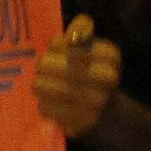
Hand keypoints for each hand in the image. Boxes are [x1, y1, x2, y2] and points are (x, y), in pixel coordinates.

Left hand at [34, 16, 122, 139]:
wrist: (107, 111)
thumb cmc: (92, 69)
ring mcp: (96, 102)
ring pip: (42, 87)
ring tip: (45, 86)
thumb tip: (73, 36)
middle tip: (45, 70)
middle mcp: (107, 78)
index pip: (65, 44)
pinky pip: (46, 108)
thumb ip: (83, 28)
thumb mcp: (92, 45)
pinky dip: (45, 104)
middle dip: (43, 66)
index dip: (56, 46)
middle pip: (46, 64)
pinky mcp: (81, 122)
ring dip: (40, 86)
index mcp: (110, 55)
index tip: (58, 50)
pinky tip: (52, 102)